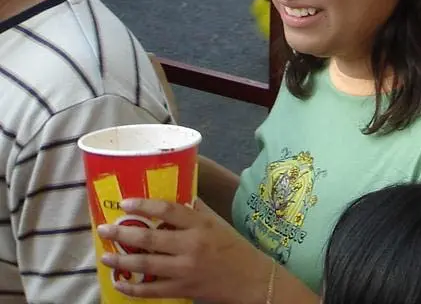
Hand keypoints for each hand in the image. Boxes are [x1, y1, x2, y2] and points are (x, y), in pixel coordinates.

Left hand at [97, 198, 272, 301]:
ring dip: (122, 260)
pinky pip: (152, 290)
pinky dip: (133, 288)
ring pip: (146, 264)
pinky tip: (120, 283)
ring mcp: (185, 269)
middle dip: (123, 234)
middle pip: (150, 238)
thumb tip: (175, 197)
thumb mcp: (217, 224)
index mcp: (201, 225)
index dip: (145, 205)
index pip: (169, 210)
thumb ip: (196, 212)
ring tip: (104, 255)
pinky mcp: (182, 289)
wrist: (250, 279)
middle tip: (104, 229)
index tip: (125, 202)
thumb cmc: (234, 248)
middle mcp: (191, 246)